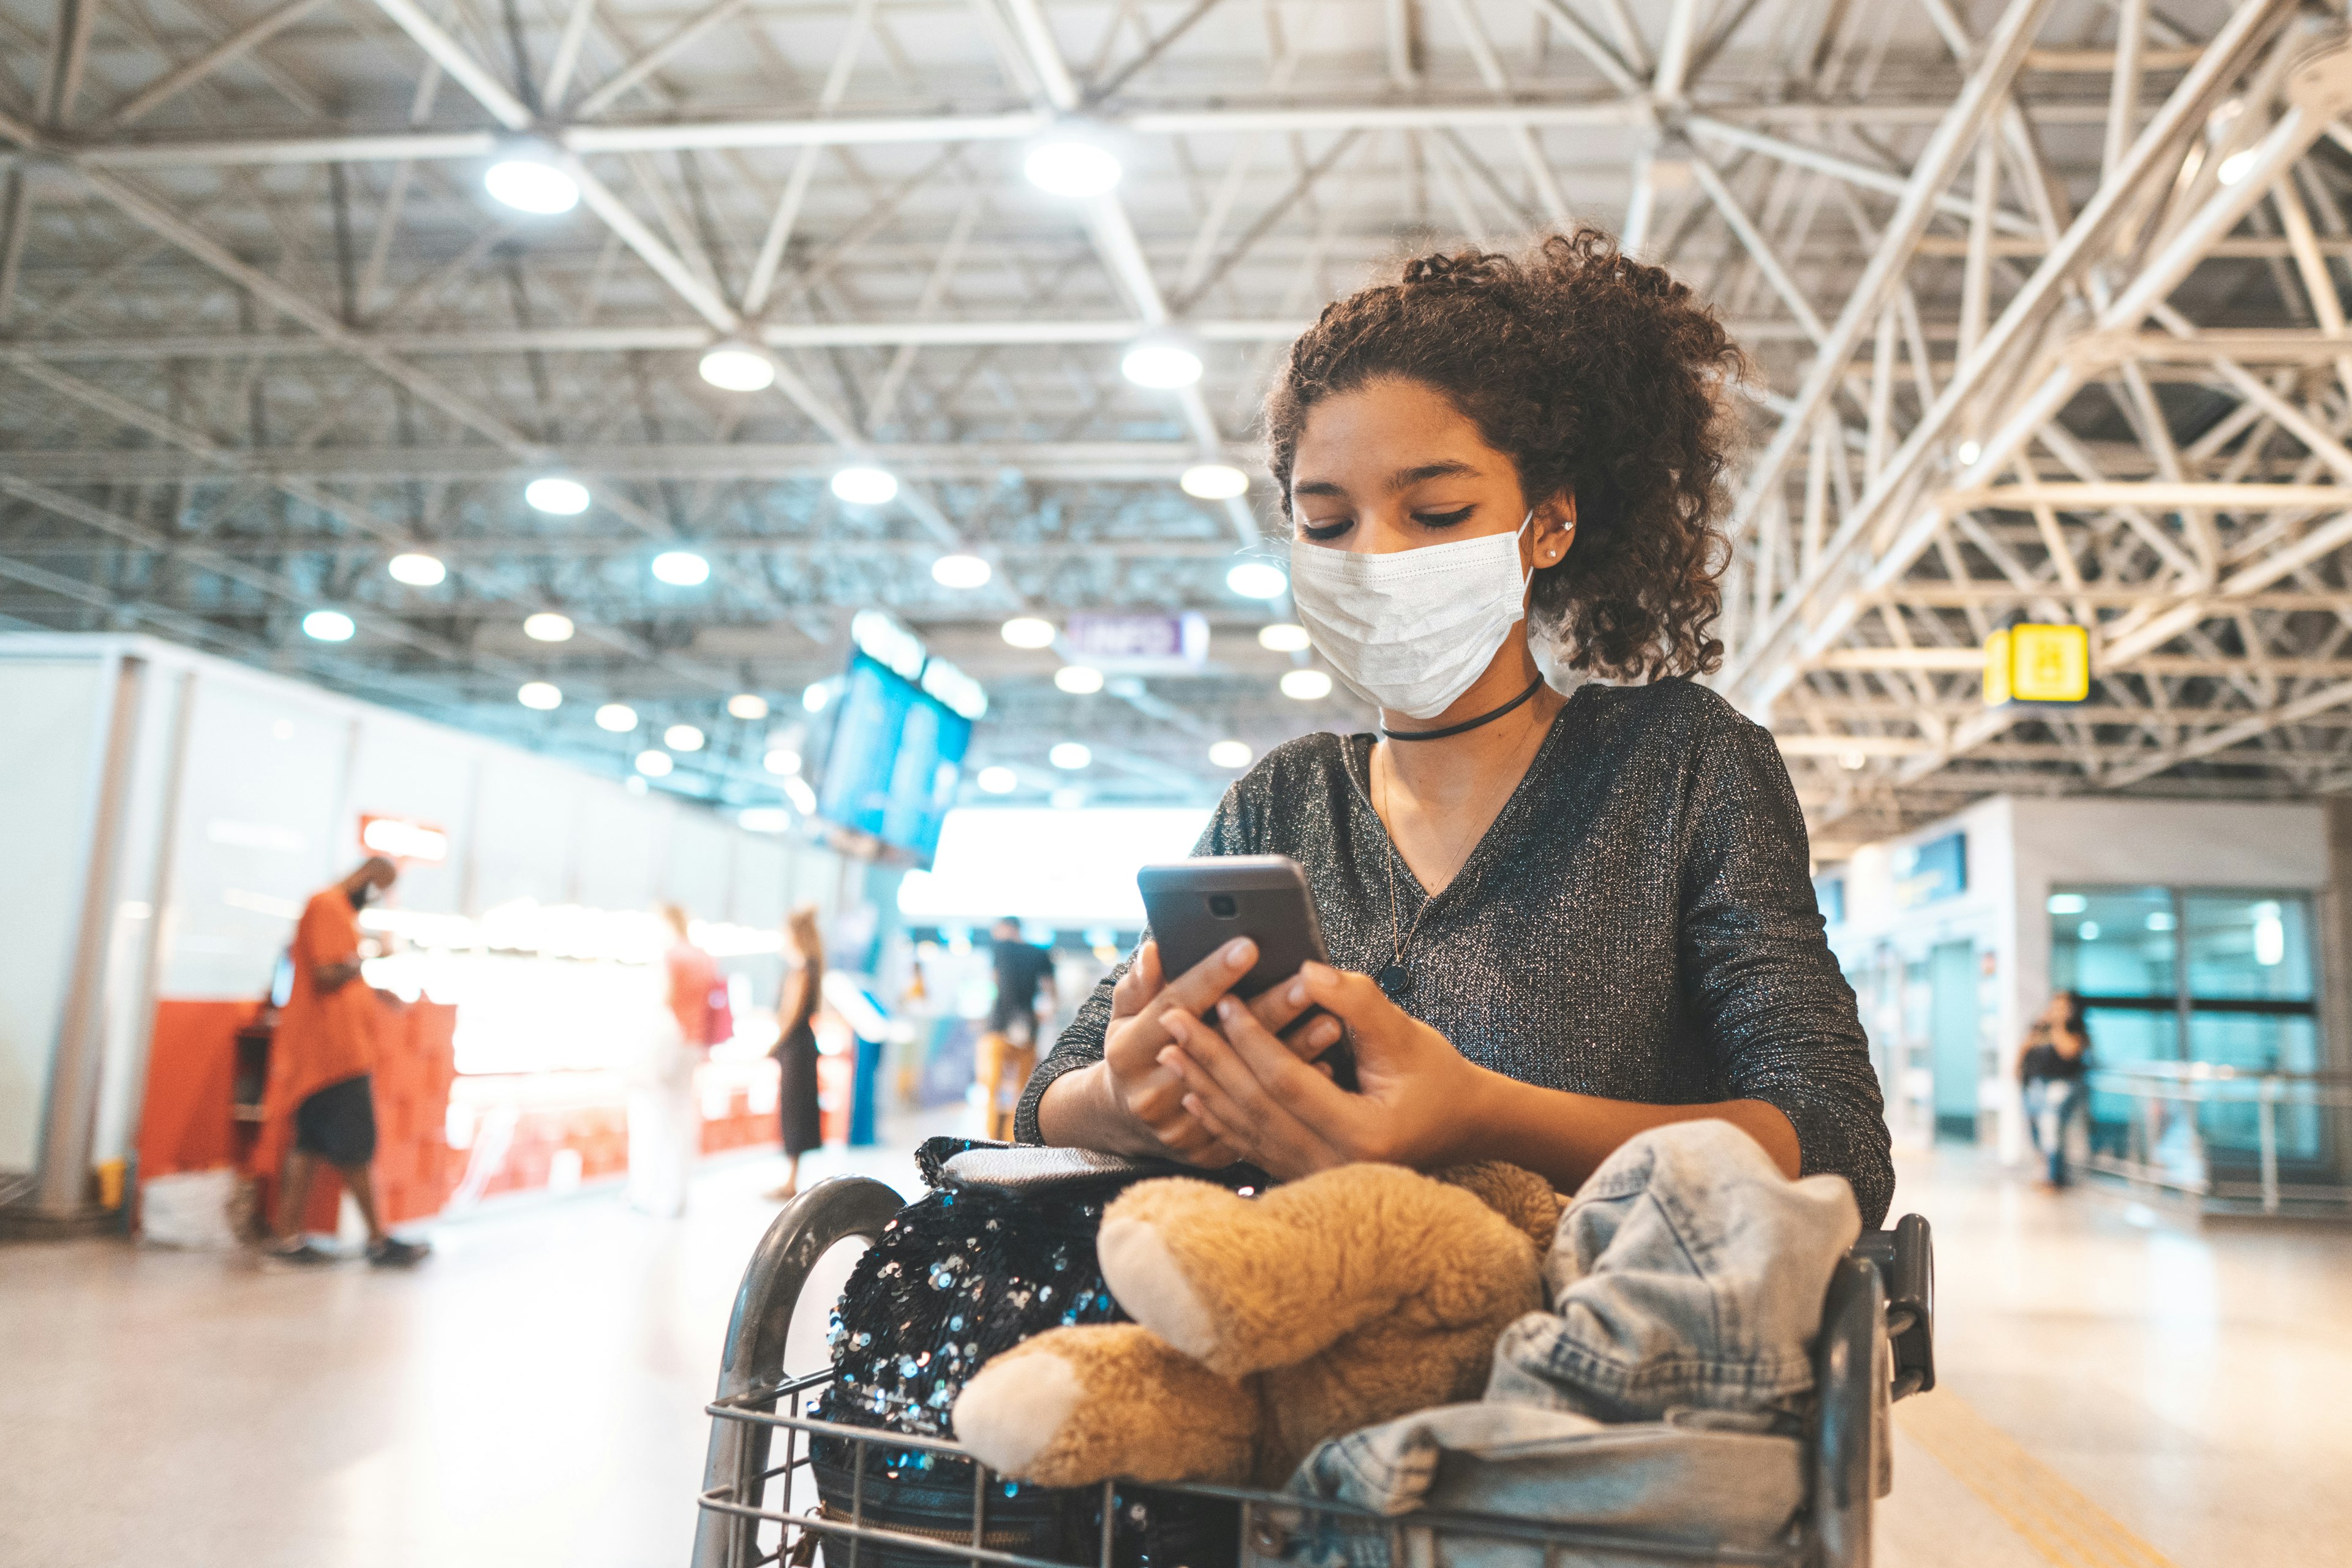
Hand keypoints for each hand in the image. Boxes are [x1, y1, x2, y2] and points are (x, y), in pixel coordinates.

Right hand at [1090, 939, 1341, 1166]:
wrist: (1126, 1118)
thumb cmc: (1135, 1050)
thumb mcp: (1125, 1014)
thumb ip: (1139, 984)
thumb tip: (1155, 951)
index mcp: (1130, 1051)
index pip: (1177, 1004)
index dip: (1213, 975)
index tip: (1247, 947)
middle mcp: (1152, 1093)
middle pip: (1220, 1046)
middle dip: (1268, 1012)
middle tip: (1306, 984)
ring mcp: (1180, 1128)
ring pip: (1247, 1087)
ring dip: (1292, 1053)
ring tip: (1330, 1023)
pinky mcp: (1206, 1152)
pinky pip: (1260, 1121)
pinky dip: (1294, 1095)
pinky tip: (1327, 1069)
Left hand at [1156, 961, 1490, 1178]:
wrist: (1461, 1125)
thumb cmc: (1437, 1076)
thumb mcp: (1406, 1034)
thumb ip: (1357, 1001)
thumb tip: (1306, 971)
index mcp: (1361, 1134)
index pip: (1286, 1081)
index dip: (1251, 1039)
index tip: (1221, 1000)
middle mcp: (1335, 1165)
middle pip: (1255, 1108)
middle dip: (1210, 1059)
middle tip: (1171, 1018)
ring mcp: (1318, 1178)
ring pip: (1247, 1131)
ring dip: (1205, 1087)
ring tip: (1169, 1050)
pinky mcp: (1308, 1175)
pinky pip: (1253, 1147)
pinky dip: (1221, 1119)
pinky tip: (1194, 1094)